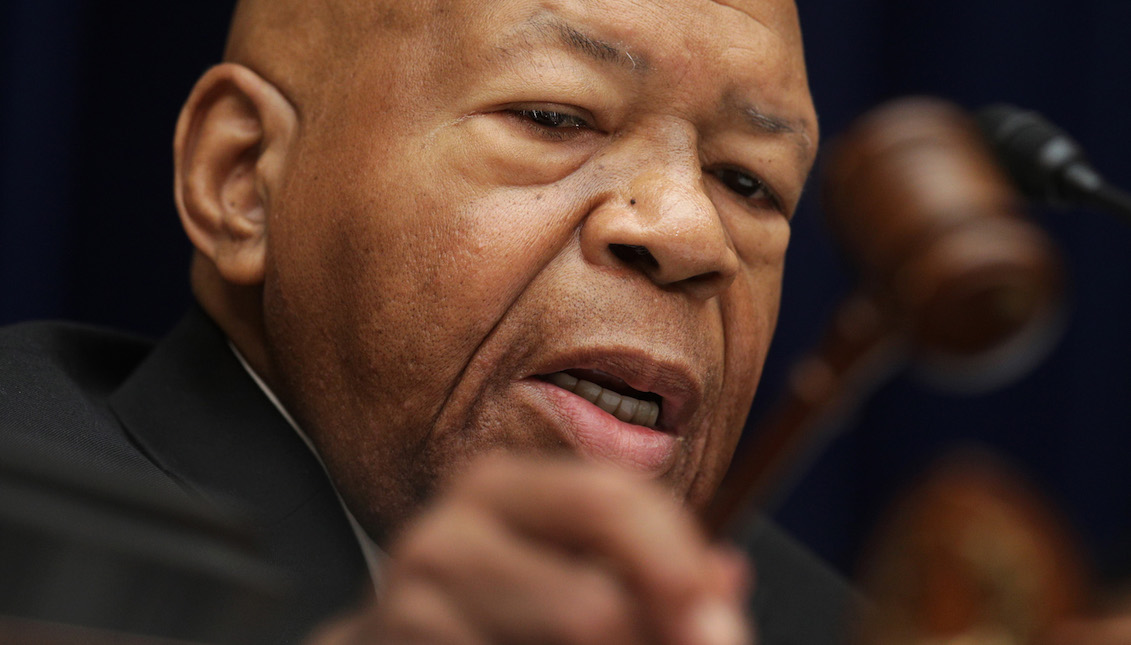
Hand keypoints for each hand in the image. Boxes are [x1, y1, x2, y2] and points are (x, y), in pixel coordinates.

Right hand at [310, 454, 752, 644]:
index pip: (611, 499)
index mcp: (500, 486)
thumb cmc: (503, 608)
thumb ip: (654, 573)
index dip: (677, 561)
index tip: (717, 612)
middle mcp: (447, 536)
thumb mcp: (575, 570)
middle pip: (592, 608)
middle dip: (655, 641)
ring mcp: (412, 610)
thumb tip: (726, 579)